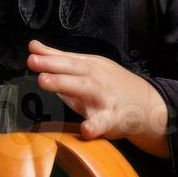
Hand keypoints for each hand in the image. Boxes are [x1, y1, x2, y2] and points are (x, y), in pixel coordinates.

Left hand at [27, 39, 168, 155]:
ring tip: (45, 81)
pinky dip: (94, 126)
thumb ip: (58, 59)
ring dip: (65, 84)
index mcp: (88, 66)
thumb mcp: (86, 67)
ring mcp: (104, 98)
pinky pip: (102, 123)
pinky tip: (85, 130)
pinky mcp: (111, 118)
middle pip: (73, 70)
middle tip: (33, 62)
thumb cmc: (109, 84)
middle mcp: (96, 79)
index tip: (31, 53)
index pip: (66, 59)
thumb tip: (33, 46)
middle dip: (53, 65)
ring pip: (84, 89)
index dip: (48, 56)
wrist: (146, 104)